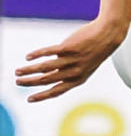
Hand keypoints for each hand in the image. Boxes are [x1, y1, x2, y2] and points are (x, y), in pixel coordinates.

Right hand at [14, 15, 128, 102]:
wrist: (108, 35)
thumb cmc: (93, 51)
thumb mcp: (82, 66)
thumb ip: (64, 70)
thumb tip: (43, 72)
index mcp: (78, 79)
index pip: (57, 91)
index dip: (42, 97)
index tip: (29, 99)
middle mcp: (75, 72)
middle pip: (47, 80)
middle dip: (30, 82)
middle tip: (17, 82)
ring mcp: (72, 60)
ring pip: (45, 68)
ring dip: (29, 70)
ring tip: (17, 71)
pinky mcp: (69, 47)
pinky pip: (48, 52)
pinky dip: (36, 55)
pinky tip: (28, 57)